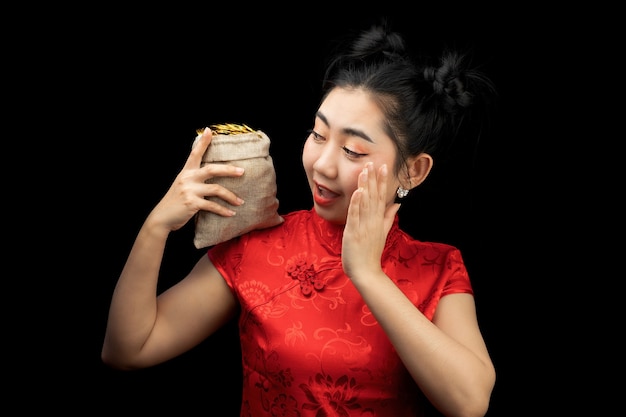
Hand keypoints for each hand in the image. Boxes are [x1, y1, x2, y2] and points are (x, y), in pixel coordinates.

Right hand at [149, 128, 244, 231]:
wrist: (162, 217)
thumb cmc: (175, 201)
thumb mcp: (182, 185)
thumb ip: (194, 178)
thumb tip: (211, 174)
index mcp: (186, 172)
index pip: (195, 153)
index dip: (202, 142)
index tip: (209, 130)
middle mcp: (188, 178)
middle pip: (212, 169)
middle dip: (229, 170)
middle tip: (242, 171)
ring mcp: (190, 190)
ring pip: (216, 189)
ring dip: (231, 196)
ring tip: (240, 202)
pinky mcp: (192, 203)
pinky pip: (213, 206)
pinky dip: (223, 210)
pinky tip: (231, 213)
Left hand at [342, 163, 399, 280]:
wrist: (366, 272)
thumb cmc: (371, 253)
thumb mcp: (383, 232)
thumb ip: (389, 217)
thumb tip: (397, 204)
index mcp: (379, 220)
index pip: (382, 197)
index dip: (382, 182)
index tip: (383, 167)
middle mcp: (373, 221)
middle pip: (374, 196)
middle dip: (373, 179)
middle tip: (373, 162)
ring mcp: (364, 226)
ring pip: (365, 202)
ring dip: (365, 186)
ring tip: (365, 171)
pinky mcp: (354, 232)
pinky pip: (355, 215)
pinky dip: (357, 204)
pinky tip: (358, 192)